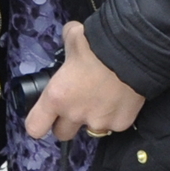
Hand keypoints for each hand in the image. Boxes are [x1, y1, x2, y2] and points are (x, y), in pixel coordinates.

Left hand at [24, 20, 147, 142]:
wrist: (134, 52)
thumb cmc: (98, 44)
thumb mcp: (73, 38)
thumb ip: (66, 44)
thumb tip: (70, 36)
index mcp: (56, 97)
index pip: (35, 127)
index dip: (38, 123)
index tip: (44, 117)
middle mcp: (75, 114)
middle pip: (62, 133)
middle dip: (65, 123)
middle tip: (76, 105)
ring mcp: (99, 122)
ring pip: (90, 129)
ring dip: (92, 118)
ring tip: (103, 98)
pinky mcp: (121, 124)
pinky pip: (114, 124)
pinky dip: (115, 115)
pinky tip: (120, 98)